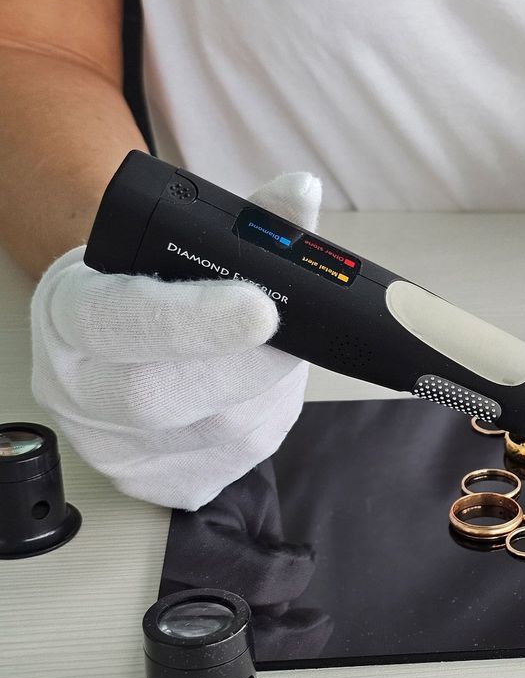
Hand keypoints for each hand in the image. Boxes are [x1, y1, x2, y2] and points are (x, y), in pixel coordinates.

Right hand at [31, 171, 321, 509]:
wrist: (115, 333)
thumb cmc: (150, 280)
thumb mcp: (178, 238)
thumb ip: (247, 220)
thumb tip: (302, 193)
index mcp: (71, 313)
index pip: (120, 322)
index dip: (195, 320)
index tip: (264, 309)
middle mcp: (78, 389)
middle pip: (162, 398)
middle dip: (248, 367)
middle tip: (291, 337)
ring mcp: (112, 447)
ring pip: (215, 434)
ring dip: (269, 392)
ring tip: (278, 354)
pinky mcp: (156, 484)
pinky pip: (232, 462)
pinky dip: (266, 421)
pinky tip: (263, 392)